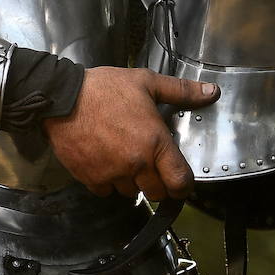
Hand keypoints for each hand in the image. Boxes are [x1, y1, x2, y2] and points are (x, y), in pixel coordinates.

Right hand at [42, 66, 219, 200]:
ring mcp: (112, 173)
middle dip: (156, 181)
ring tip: (123, 156)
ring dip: (131, 180)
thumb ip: (181, 91)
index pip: (180, 181)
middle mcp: (136, 163)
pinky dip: (107, 180)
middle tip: (149, 163)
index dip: (183, 185)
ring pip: (130, 192)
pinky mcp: (91, 178)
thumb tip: (211, 92)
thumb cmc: (104, 88)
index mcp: (154, 142)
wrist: (62, 98)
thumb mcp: (146, 82)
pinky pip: (106, 190)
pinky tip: (104, 159)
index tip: (180, 180)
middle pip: (156, 192)